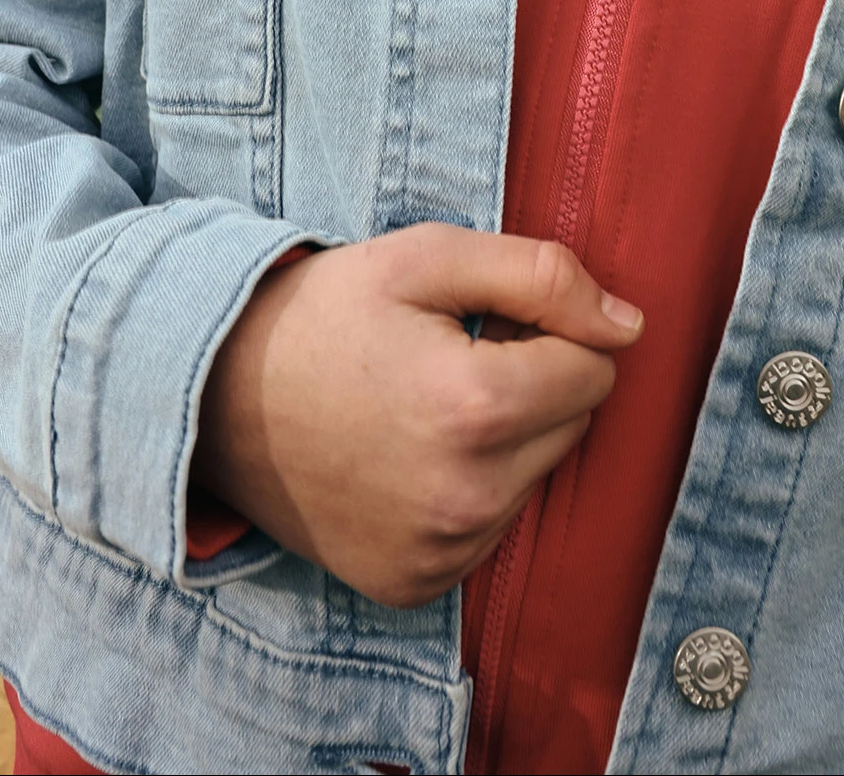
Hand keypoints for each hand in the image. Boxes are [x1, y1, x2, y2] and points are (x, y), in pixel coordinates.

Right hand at [192, 224, 642, 606]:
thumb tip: (630, 326)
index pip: (594, 367)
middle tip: (450, 355)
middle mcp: (466, 498)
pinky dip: (469, 488)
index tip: (487, 319)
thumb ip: (543, 276)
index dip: (549, 328)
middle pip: (572, 426)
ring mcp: (439, 552)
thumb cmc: (327, 313)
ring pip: (535, 479)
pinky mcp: (414, 584)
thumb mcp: (429, 258)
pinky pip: (490, 527)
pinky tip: (408, 454)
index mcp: (475, 409)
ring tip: (422, 403)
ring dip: (504, 439)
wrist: (214, 398)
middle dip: (534, 383)